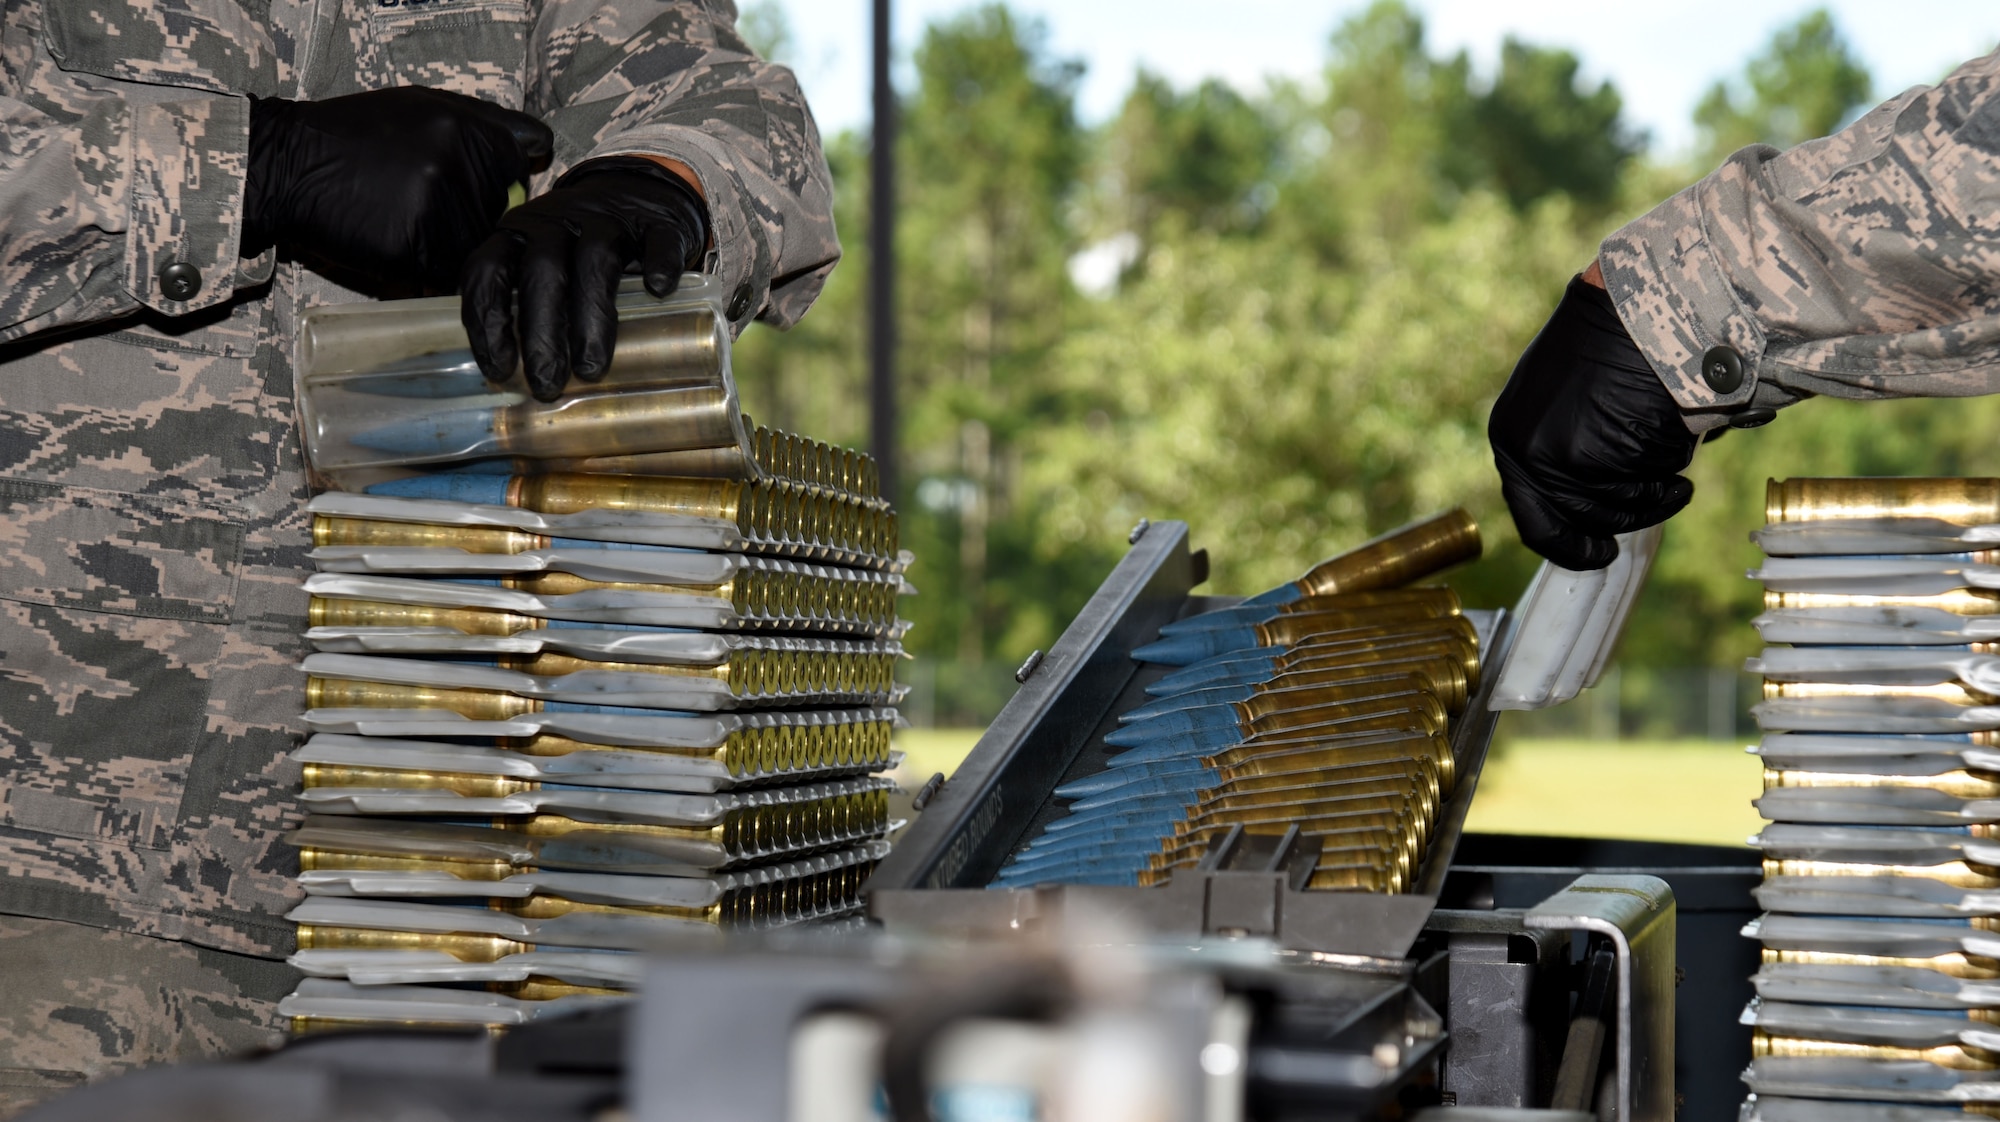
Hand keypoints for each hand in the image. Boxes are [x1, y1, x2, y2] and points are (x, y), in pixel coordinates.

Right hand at [243, 87, 551, 290]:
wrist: (290, 164)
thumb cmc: (359, 134)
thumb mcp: (425, 106)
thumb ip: (489, 124)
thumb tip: (543, 148)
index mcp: (472, 129)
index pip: (520, 173)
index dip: (495, 183)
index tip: (466, 184)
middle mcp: (463, 166)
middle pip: (502, 216)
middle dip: (474, 218)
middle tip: (424, 205)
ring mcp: (442, 209)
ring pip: (478, 248)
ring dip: (452, 248)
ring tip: (408, 223)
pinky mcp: (418, 249)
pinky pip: (448, 274)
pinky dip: (431, 270)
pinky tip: (400, 245)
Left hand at [460, 156, 709, 400]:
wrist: (638, 192)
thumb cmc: (580, 247)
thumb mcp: (539, 262)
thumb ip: (525, 303)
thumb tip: (512, 379)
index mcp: (517, 235)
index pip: (487, 272)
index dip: (488, 321)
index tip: (500, 369)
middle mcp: (556, 222)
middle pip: (543, 273)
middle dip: (542, 334)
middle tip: (548, 383)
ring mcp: (608, 218)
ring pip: (596, 261)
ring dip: (592, 318)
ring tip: (591, 368)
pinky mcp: (656, 220)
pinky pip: (657, 240)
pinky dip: (658, 264)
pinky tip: (660, 291)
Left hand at [1488, 274, 1698, 569]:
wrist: (1638, 309)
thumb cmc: (1611, 348)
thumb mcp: (1563, 401)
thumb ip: (1563, 452)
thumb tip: (1587, 508)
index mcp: (1511, 440)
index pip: (1533, 519)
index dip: (1569, 544)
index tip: (1598, 552)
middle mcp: (1525, 453)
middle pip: (1578, 520)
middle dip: (1623, 519)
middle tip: (1661, 504)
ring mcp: (1557, 458)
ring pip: (1614, 506)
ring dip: (1652, 495)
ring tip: (1675, 474)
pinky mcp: (1594, 456)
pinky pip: (1642, 486)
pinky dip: (1667, 477)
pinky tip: (1680, 452)